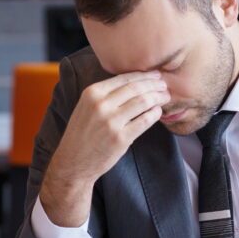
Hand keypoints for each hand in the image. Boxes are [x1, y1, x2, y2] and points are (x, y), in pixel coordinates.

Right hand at [40, 71, 168, 226]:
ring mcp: (111, 122)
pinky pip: (144, 121)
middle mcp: (100, 105)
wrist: (73, 162)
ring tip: (165, 97)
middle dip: (154, 85)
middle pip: (136, 88)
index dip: (144, 75)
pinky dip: (155, 114)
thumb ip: (106, 94)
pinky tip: (158, 112)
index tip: (156, 75)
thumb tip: (135, 81)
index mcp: (92, 93)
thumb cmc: (82, 133)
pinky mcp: (120, 138)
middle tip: (164, 86)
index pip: (124, 78)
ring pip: (143, 102)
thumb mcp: (86, 106)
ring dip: (158, 98)